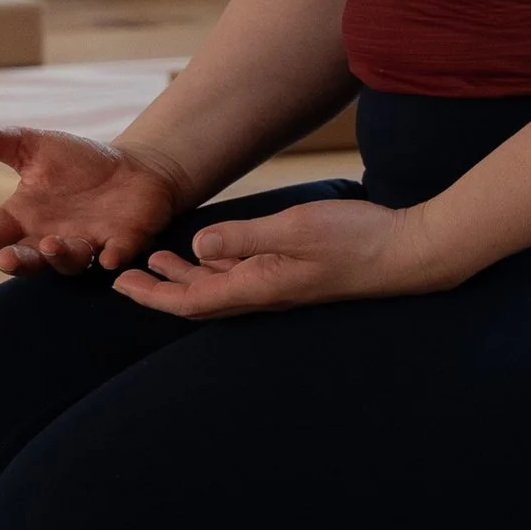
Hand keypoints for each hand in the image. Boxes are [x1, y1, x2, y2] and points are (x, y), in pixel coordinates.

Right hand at [0, 120, 189, 275]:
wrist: (132, 169)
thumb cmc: (76, 163)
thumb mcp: (31, 146)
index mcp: (23, 218)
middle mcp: (49, 240)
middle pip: (26, 261)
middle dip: (15, 262)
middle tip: (4, 258)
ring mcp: (86, 245)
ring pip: (67, 263)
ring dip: (58, 257)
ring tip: (51, 244)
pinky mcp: (122, 244)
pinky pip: (116, 258)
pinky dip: (112, 259)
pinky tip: (109, 256)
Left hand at [115, 192, 426, 319]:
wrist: (409, 253)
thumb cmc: (357, 240)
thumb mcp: (296, 228)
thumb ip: (245, 237)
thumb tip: (197, 245)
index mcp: (260, 287)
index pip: (191, 302)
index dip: (152, 296)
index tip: (121, 284)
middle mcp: (266, 293)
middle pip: (199, 299)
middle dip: (160, 288)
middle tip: (125, 274)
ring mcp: (282, 286)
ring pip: (220, 288)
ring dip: (186, 276)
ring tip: (160, 259)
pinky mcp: (296, 276)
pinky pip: (243, 276)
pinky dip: (217, 265)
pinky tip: (213, 249)